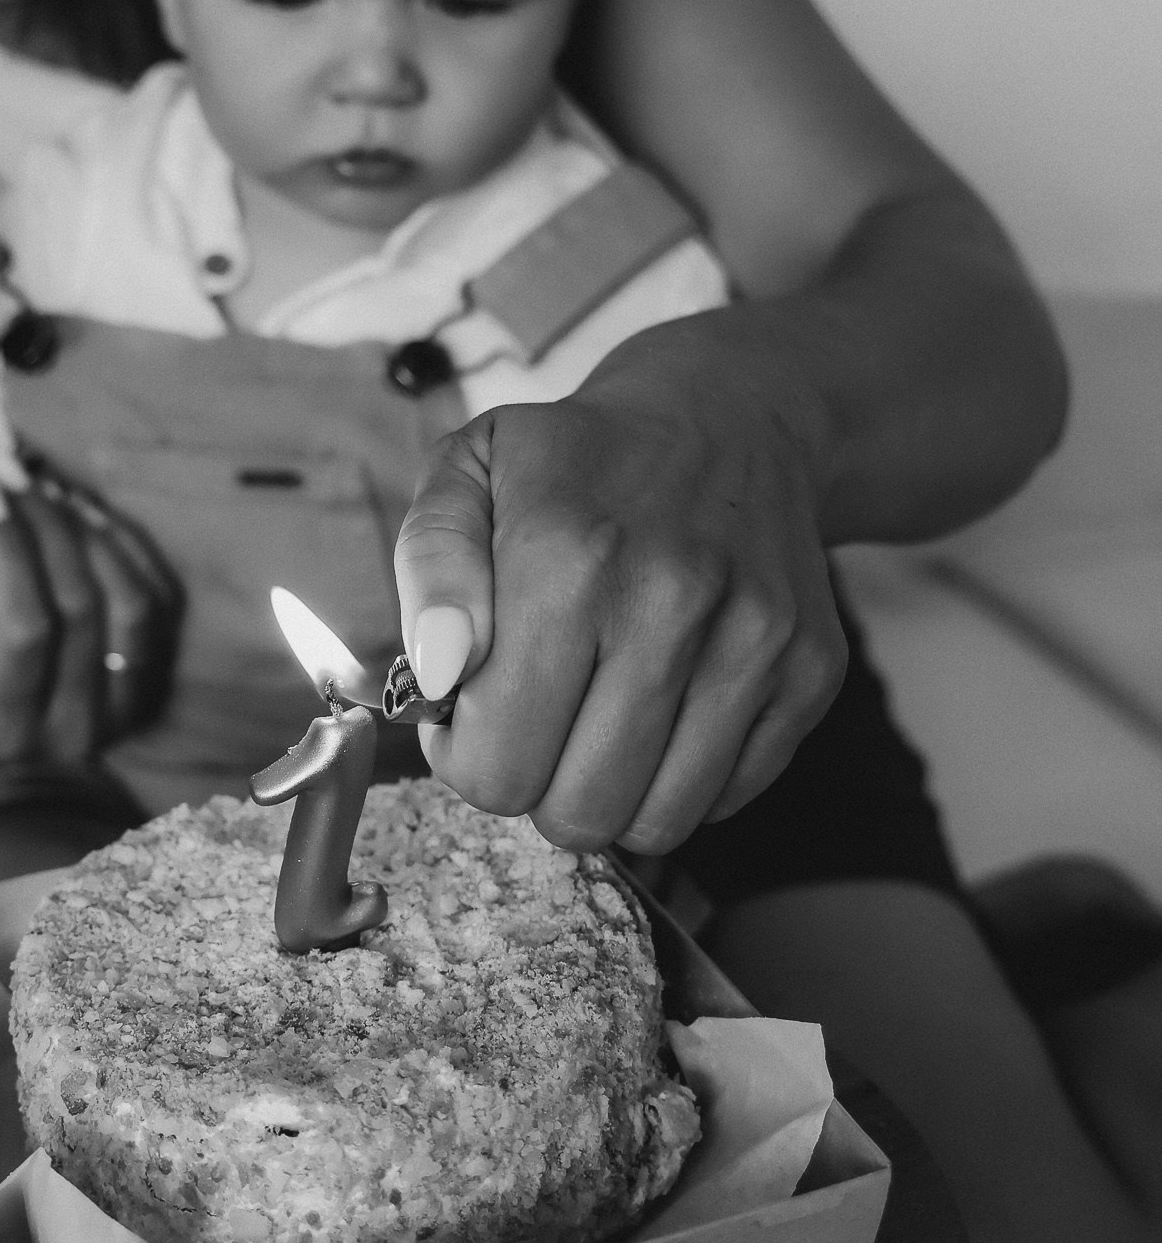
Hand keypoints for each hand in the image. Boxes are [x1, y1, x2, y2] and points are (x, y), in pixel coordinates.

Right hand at [0, 483, 182, 770]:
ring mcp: (122, 710)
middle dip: (46, 528)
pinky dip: (126, 548)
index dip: (10, 555)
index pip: (23, 630)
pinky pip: (158, 605)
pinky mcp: (153, 684)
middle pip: (78, 608)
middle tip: (14, 475)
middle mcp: (72, 727)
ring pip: (128, 604)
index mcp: (0, 727)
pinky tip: (86, 511)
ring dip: (90, 533)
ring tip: (48, 488)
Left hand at [393, 320, 846, 853]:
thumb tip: (440, 674)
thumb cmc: (574, 463)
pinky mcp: (811, 671)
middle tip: (536, 723)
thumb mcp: (467, 472)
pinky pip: (728, 800)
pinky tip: (662, 711)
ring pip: (660, 824)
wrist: (730, 418)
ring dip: (613, 794)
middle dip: (537, 787)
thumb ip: (431, 570)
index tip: (473, 712)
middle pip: (579, 811)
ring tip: (595, 722)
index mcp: (565, 557)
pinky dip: (683, 780)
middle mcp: (670, 601)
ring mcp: (754, 640)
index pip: (497, 763)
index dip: (466, 758)